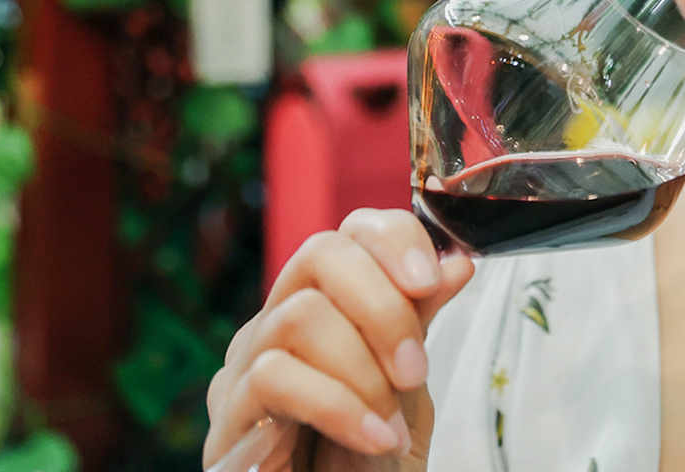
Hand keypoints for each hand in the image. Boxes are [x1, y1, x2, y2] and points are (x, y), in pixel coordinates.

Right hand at [204, 209, 474, 471]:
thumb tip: (459, 260)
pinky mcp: (225, 420)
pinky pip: (274, 379)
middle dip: (383, 307)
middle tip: (415, 370)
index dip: (392, 240)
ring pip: (299, 317)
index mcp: (317, 307)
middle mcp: (272, 326)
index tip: (433, 280)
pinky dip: (337, 406)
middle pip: (319, 255)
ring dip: (362, 370)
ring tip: (390, 424)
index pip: (345, 234)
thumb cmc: (365, 456)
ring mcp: (241, 370)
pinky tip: (371, 438)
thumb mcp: (406, 385)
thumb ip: (420, 321)